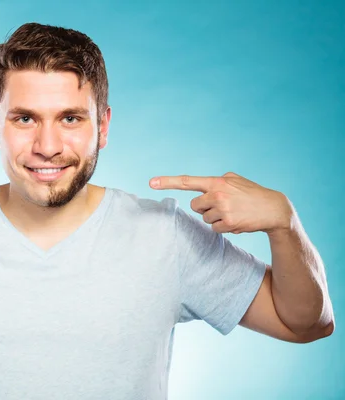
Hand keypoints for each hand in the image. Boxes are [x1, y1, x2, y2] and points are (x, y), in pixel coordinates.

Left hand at [149, 172, 293, 233]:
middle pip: (195, 206)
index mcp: (217, 182)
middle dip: (205, 207)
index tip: (150, 182)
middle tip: (223, 205)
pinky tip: (237, 221)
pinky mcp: (228, 224)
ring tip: (234, 212)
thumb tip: (203, 186)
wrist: (275, 209)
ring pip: (205, 218)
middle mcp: (217, 194)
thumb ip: (217, 181)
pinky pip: (214, 228)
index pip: (187, 181)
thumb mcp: (235, 180)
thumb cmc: (252, 193)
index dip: (167, 181)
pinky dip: (223, 227)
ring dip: (216, 218)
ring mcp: (222, 209)